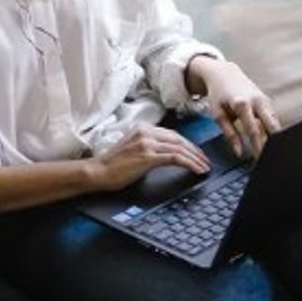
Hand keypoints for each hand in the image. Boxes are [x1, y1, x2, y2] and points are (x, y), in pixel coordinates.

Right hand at [90, 126, 210, 190]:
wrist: (97, 172)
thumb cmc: (111, 165)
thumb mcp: (132, 149)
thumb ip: (148, 147)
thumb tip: (165, 155)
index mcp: (143, 128)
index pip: (172, 134)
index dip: (188, 144)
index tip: (196, 153)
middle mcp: (146, 132)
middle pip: (179, 139)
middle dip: (195, 151)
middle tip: (205, 161)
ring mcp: (147, 143)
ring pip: (180, 148)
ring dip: (195, 158)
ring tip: (204, 167)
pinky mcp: (148, 156)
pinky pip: (176, 158)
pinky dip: (189, 163)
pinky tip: (196, 170)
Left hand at [189, 56, 280, 157]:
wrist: (224, 74)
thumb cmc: (219, 95)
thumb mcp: (218, 114)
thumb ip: (229, 134)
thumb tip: (239, 152)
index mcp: (242, 104)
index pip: (254, 131)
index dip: (258, 148)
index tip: (259, 161)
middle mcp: (257, 101)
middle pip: (272, 126)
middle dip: (274, 144)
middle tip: (272, 158)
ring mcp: (265, 100)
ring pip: (276, 123)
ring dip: (275, 138)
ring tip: (273, 153)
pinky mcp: (268, 101)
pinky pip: (273, 119)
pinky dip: (273, 131)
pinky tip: (271, 142)